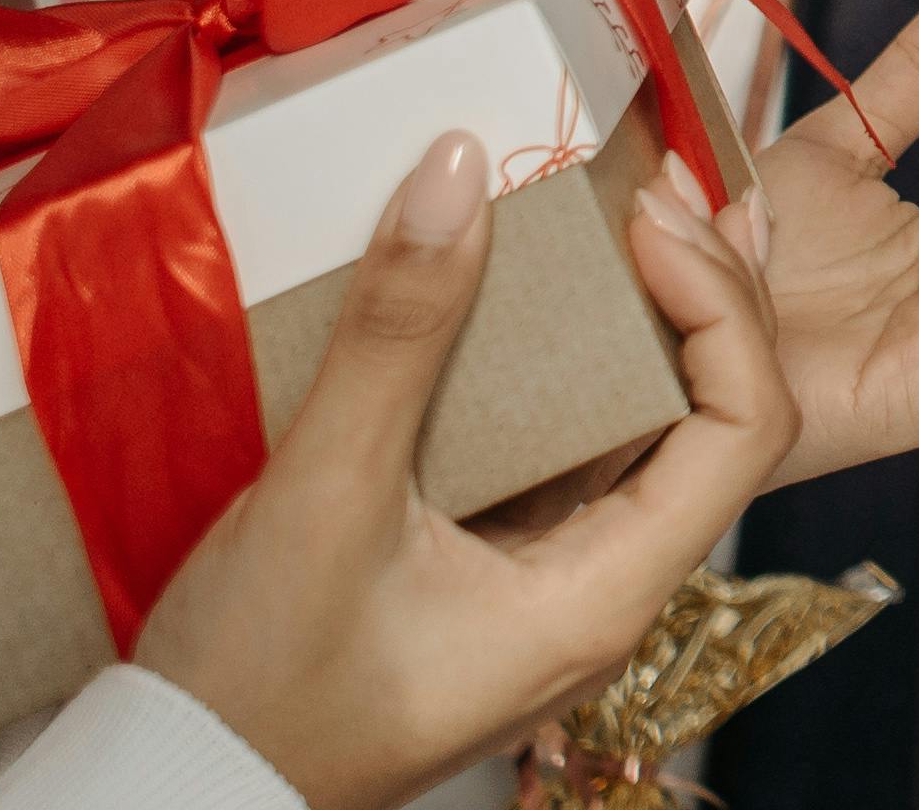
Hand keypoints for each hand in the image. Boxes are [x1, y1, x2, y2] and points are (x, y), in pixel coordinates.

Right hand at [134, 131, 799, 809]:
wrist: (175, 790)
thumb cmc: (253, 686)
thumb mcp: (322, 497)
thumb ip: (396, 336)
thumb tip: (456, 170)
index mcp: (605, 597)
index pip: (743, 428)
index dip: (722, 306)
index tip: (648, 219)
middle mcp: (603, 594)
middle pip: (713, 421)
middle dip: (702, 295)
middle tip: (651, 187)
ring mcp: (548, 587)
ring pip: (639, 435)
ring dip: (640, 325)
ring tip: (615, 216)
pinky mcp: (489, 574)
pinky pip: (562, 456)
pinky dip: (567, 370)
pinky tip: (532, 302)